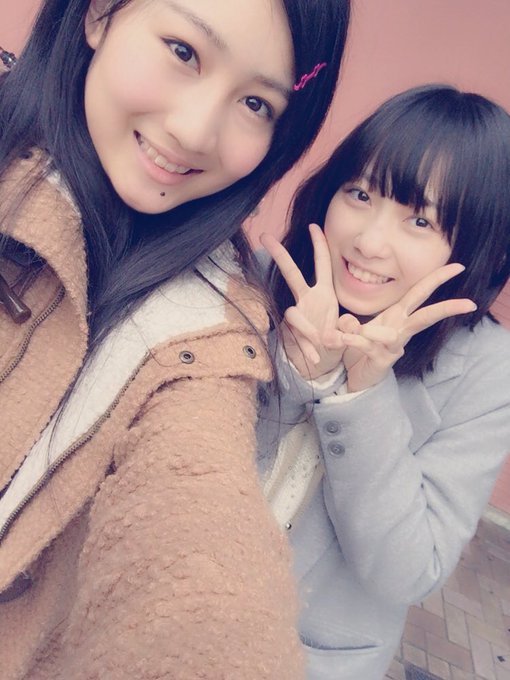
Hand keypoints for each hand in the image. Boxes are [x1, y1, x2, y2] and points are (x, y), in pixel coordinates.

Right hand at [260, 225, 349, 379]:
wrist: (324, 358)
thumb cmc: (334, 336)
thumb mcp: (346, 330)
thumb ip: (346, 330)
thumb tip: (342, 336)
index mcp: (323, 292)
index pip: (321, 264)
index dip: (319, 246)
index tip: (313, 226)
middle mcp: (307, 300)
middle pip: (292, 275)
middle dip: (280, 256)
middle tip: (265, 237)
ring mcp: (297, 316)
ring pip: (293, 315)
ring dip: (307, 329)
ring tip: (322, 342)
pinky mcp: (291, 333)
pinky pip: (297, 339)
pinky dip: (308, 349)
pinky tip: (315, 358)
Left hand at [341, 263, 476, 391]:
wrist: (352, 376)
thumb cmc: (357, 346)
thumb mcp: (350, 329)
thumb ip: (347, 322)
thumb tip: (347, 322)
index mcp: (396, 315)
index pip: (419, 293)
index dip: (437, 279)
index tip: (458, 266)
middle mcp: (399, 330)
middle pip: (426, 316)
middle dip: (447, 308)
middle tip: (469, 303)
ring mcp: (393, 347)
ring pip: (394, 336)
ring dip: (374, 331)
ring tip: (358, 331)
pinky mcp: (381, 361)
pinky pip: (369, 347)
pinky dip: (355, 341)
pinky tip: (343, 339)